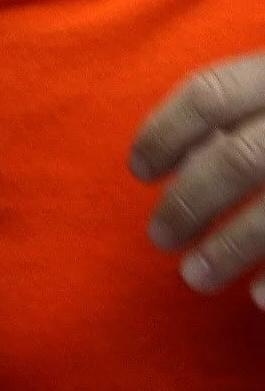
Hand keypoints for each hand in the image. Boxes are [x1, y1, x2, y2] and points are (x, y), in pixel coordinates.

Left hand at [135, 47, 264, 302]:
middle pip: (240, 156)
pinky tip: (261, 298)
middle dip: (191, 202)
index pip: (212, 93)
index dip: (166, 131)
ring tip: (196, 277)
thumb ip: (249, 104)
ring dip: (231, 248)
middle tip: (158, 237)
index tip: (139, 170)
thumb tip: (185, 153)